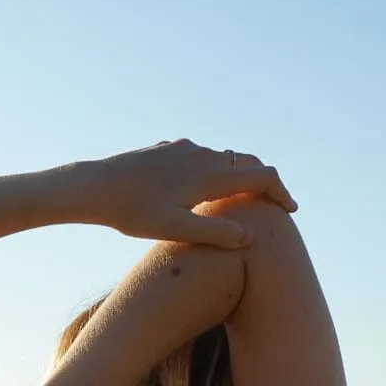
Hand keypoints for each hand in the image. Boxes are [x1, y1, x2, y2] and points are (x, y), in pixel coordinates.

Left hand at [81, 139, 295, 247]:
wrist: (94, 185)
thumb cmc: (132, 213)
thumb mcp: (174, 229)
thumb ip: (214, 233)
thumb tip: (251, 236)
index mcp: (208, 175)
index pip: (260, 178)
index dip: (281, 193)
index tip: (291, 210)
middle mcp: (201, 155)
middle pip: (245, 163)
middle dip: (263, 183)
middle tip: (273, 204)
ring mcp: (183, 148)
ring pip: (222, 159)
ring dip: (236, 177)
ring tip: (239, 201)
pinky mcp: (167, 148)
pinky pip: (200, 157)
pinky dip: (212, 171)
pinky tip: (202, 189)